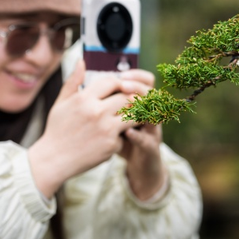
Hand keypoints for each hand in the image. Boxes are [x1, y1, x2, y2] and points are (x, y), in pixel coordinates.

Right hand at [27, 61, 150, 197]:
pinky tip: (118, 135)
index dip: (118, 83)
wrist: (53, 160)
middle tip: (129, 101)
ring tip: (130, 114)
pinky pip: (127, 133)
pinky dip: (124, 134)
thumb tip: (81, 61)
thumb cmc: (57, 129)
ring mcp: (106, 129)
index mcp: (84, 98)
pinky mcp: (112, 145)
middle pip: (126, 96)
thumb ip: (73, 81)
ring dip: (134, 113)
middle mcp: (97, 112)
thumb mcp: (61, 102)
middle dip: (129, 97)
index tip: (118, 88)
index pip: (112, 81)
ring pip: (133, 113)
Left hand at [113, 69, 166, 200]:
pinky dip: (138, 136)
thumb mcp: (110, 116)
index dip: (135, 76)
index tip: (120, 74)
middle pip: (150, 94)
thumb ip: (100, 97)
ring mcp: (152, 130)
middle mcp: (149, 113)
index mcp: (140, 103)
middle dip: (137, 87)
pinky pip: (147, 140)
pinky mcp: (151, 147)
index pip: (145, 81)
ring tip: (128, 104)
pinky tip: (128, 133)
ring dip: (142, 108)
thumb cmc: (118, 136)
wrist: (136, 163)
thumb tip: (85, 74)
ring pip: (154, 114)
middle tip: (123, 85)